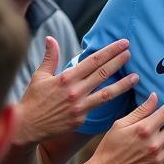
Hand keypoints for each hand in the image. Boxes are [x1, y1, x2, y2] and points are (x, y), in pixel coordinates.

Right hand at [15, 37, 137, 145]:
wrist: (27, 126)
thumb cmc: (33, 100)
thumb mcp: (39, 76)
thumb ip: (50, 57)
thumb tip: (50, 38)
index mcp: (66, 77)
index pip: (93, 60)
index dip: (110, 51)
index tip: (122, 44)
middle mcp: (75, 91)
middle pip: (103, 73)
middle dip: (119, 61)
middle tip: (131, 52)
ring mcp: (79, 106)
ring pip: (107, 93)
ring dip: (123, 84)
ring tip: (136, 76)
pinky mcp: (81, 119)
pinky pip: (98, 109)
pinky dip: (110, 103)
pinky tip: (121, 98)